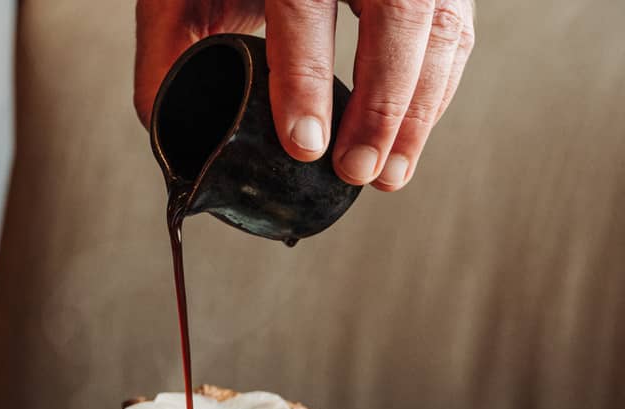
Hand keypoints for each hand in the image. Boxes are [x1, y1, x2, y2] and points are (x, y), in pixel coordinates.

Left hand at [135, 0, 474, 190]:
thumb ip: (170, 46)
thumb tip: (169, 127)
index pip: (302, 3)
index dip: (304, 77)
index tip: (305, 144)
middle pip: (394, 12)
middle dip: (381, 103)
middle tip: (355, 171)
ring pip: (439, 24)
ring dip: (420, 108)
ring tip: (388, 175)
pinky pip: (455, 29)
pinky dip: (437, 88)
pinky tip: (411, 136)